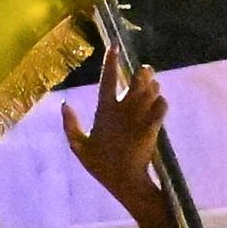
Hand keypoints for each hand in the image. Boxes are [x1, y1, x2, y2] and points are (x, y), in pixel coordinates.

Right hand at [60, 51, 169, 211]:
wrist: (125, 181)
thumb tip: (64, 104)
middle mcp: (123, 110)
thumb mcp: (79, 147)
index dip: (110, 61)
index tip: (114, 46)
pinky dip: (162, 102)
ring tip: (152, 87)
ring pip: (152, 90)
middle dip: (143, 72)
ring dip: (153, 86)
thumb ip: (70, 125)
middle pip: (137, 80)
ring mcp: (139, 117)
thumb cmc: (100, 165)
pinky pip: (162, 106)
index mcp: (104, 111)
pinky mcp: (153, 126)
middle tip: (144, 73)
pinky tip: (159, 105)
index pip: (107, 80)